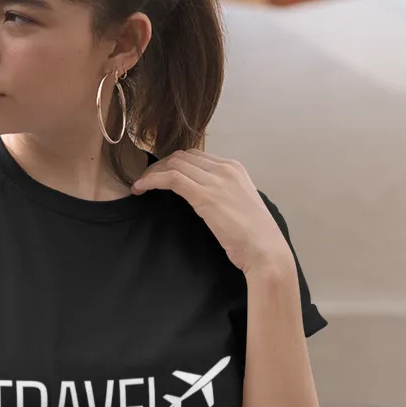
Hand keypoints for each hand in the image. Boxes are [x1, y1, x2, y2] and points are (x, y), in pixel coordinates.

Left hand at [130, 149, 292, 278]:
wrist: (266, 250)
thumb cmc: (254, 236)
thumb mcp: (238, 204)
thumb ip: (222, 193)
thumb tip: (201, 196)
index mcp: (234, 168)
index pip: (196, 156)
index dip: (173, 163)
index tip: (159, 175)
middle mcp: (225, 168)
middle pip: (182, 156)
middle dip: (160, 165)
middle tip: (146, 180)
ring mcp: (216, 180)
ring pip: (174, 164)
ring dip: (152, 173)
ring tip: (140, 185)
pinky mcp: (206, 196)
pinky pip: (172, 179)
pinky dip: (152, 180)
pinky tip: (141, 188)